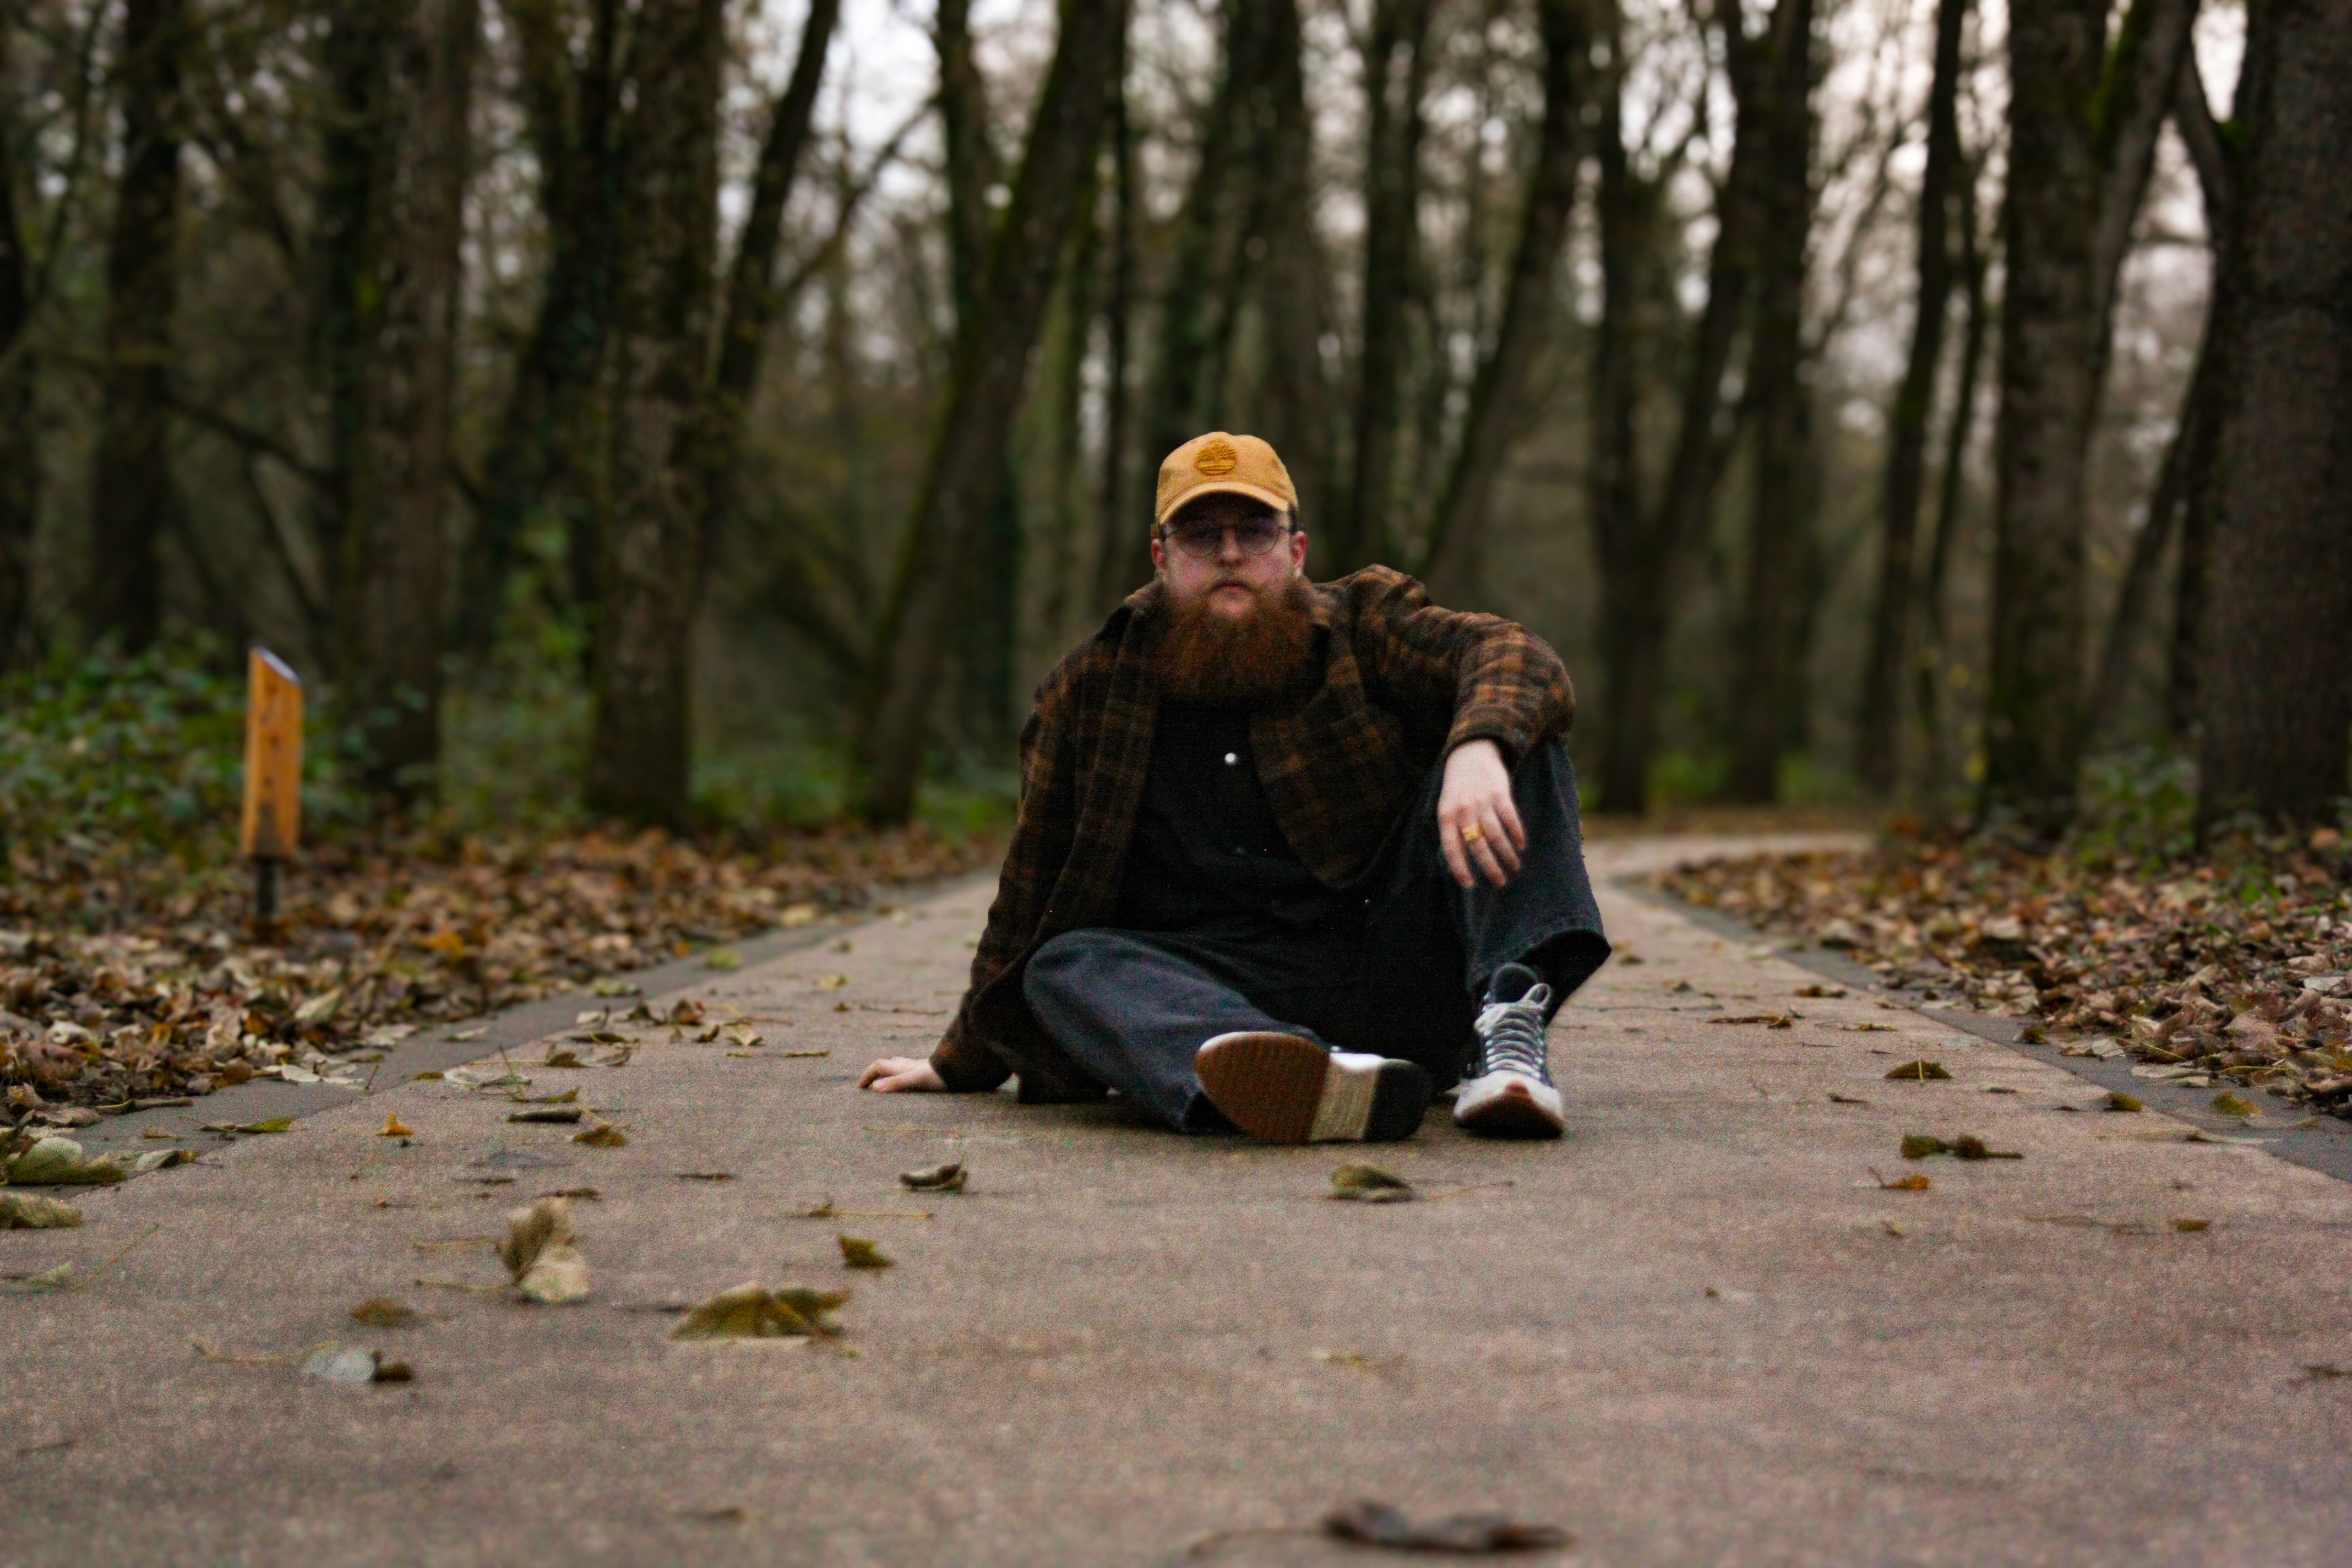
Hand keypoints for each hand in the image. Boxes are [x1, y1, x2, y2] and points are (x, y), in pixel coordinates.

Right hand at [859, 1056, 946, 1092]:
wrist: (961, 1068)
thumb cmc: (939, 1075)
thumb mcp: (916, 1080)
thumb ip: (895, 1083)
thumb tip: (873, 1088)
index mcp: (903, 1067)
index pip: (878, 1066)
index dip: (867, 1075)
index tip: (860, 1088)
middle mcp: (909, 1065)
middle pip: (887, 1064)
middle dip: (875, 1073)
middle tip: (869, 1086)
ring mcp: (919, 1067)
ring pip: (898, 1067)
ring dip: (888, 1074)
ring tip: (885, 1085)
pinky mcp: (928, 1072)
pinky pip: (910, 1072)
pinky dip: (902, 1077)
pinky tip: (908, 1085)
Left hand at [1437, 738, 1526, 889]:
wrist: (1470, 752)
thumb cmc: (1457, 787)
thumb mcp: (1446, 806)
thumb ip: (1451, 830)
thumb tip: (1458, 862)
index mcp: (1446, 815)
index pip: (1451, 848)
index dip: (1459, 868)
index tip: (1469, 885)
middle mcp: (1463, 809)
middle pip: (1477, 845)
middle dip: (1490, 867)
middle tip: (1500, 882)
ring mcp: (1482, 800)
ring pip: (1496, 835)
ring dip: (1507, 854)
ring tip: (1514, 866)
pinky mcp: (1500, 792)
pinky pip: (1510, 818)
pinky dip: (1517, 834)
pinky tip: (1521, 845)